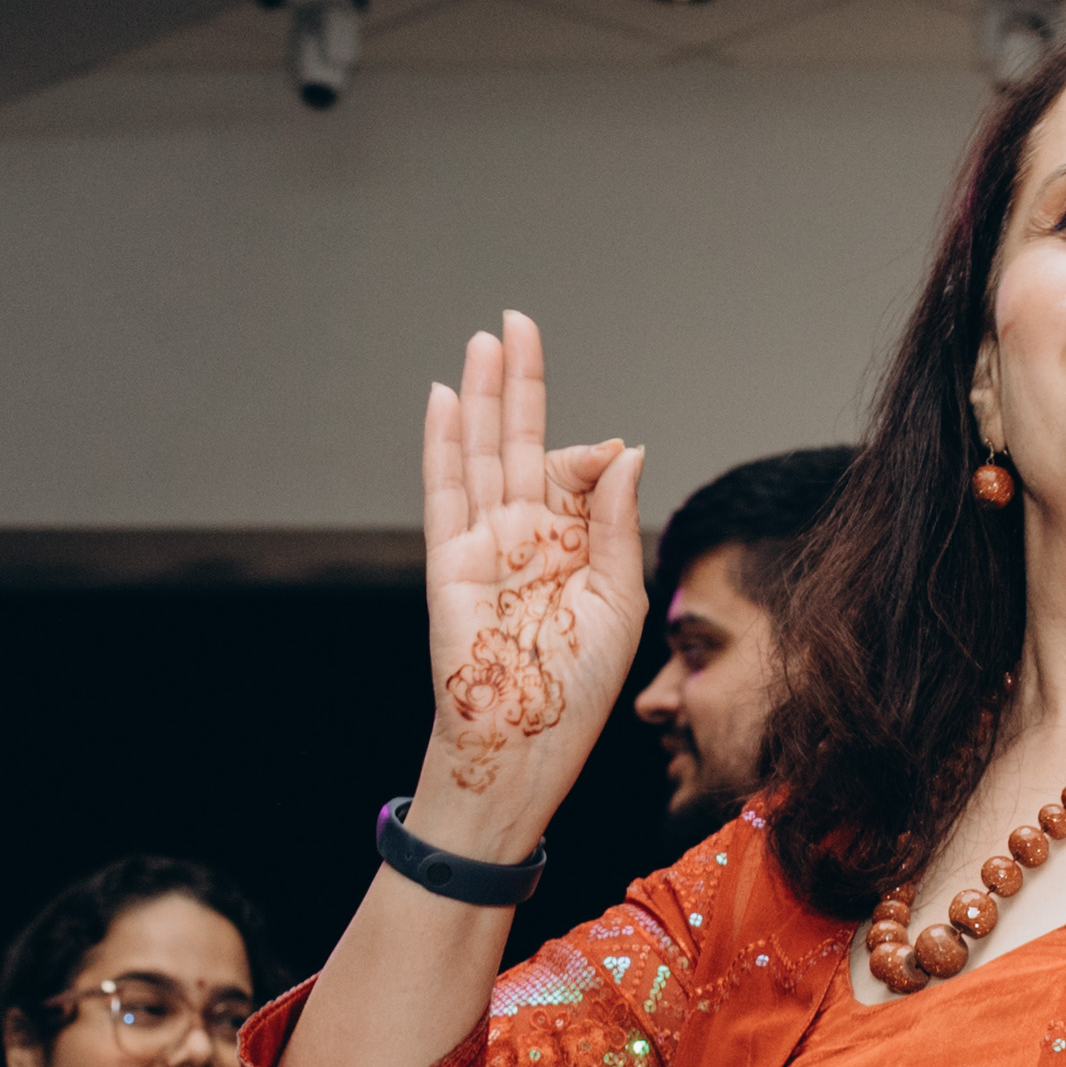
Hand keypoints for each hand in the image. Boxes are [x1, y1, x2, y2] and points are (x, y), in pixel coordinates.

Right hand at [414, 313, 648, 845]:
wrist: (528, 745)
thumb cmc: (578, 689)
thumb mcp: (621, 598)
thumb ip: (616, 521)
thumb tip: (624, 447)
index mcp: (573, 545)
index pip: (575, 472)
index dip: (591, 452)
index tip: (606, 455)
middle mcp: (526, 536)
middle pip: (518, 442)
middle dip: (519, 383)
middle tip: (517, 321)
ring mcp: (485, 545)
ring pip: (480, 454)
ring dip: (480, 397)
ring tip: (484, 341)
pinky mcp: (450, 562)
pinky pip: (444, 492)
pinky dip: (441, 444)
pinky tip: (441, 398)